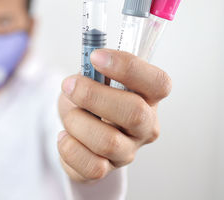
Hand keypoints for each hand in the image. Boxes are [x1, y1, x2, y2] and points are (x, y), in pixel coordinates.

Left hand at [57, 48, 171, 181]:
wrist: (76, 129)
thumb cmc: (89, 99)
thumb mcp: (92, 76)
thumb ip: (95, 65)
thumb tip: (92, 53)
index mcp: (149, 97)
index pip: (158, 83)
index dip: (128, 67)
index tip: (96, 56)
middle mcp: (145, 126)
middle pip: (135, 113)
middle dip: (93, 95)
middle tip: (70, 85)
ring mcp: (128, 151)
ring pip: (108, 142)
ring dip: (77, 122)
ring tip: (69, 113)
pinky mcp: (106, 170)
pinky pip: (91, 166)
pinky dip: (69, 147)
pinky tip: (65, 136)